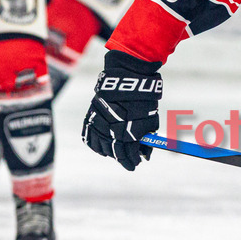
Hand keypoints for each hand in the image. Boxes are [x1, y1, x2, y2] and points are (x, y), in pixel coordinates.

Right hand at [82, 50, 162, 170]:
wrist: (127, 76)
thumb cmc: (143, 98)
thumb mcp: (150, 118)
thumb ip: (146, 137)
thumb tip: (144, 154)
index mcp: (129, 130)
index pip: (129, 152)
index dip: (133, 160)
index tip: (138, 163)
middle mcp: (112, 128)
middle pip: (116, 151)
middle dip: (124, 159)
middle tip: (131, 163)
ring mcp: (99, 122)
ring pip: (102, 146)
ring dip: (111, 152)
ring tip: (118, 154)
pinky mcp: (91, 116)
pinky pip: (90, 136)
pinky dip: (97, 145)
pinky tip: (104, 148)